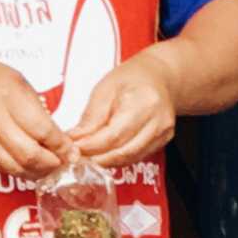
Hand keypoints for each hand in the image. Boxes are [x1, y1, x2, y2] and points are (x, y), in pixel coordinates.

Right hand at [0, 50, 71, 178]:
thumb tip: (60, 138)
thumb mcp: (19, 82)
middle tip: (64, 162)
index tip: (72, 149)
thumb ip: (39, 110)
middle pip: (28, 154)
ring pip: (15, 167)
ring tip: (50, 168)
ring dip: (37, 172)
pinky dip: (21, 172)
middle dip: (51, 163)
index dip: (60, 144)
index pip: (41, 129)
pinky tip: (33, 168)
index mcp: (7, 97)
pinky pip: (3, 167)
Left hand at [61, 52, 182, 168]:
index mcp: (143, 102)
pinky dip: (118, 159)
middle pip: (123, 151)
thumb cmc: (132, 78)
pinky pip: (137, 156)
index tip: (74, 148)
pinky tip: (104, 153)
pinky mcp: (164, 141)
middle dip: (97, 157)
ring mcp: (163, 133)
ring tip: (88, 155)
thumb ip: (91, 116)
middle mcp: (158, 120)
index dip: (91, 146)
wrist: (158, 77)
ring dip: (106, 161)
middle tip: (77, 155)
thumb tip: (76, 138)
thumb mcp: (105, 89)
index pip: (114, 135)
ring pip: (130, 158)